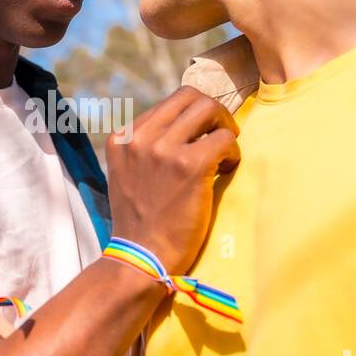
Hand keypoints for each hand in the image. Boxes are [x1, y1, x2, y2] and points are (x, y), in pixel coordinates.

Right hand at [104, 86, 239, 274]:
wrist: (141, 258)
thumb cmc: (141, 223)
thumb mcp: (127, 175)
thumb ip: (145, 149)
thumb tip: (182, 127)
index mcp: (122, 138)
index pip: (168, 103)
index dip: (192, 117)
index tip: (200, 139)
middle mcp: (140, 138)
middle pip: (189, 97)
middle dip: (212, 113)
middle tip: (221, 136)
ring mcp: (162, 150)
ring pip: (208, 109)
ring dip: (225, 127)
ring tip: (225, 153)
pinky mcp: (189, 166)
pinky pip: (224, 138)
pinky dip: (232, 152)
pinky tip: (226, 170)